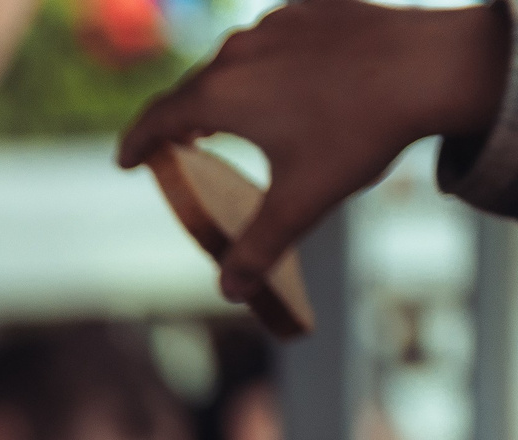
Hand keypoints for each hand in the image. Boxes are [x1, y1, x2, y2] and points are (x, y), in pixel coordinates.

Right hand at [118, 1, 508, 305]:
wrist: (433, 65)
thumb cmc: (361, 133)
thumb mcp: (303, 201)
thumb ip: (259, 249)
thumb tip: (230, 290)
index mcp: (220, 96)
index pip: (156, 121)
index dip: (135, 144)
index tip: (126, 160)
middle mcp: (237, 53)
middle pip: (192, 90)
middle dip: (182, 120)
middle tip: (180, 143)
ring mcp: (276, 24)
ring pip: (233, 62)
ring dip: (226, 90)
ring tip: (235, 115)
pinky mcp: (312, 9)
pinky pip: (274, 40)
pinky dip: (269, 65)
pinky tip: (292, 83)